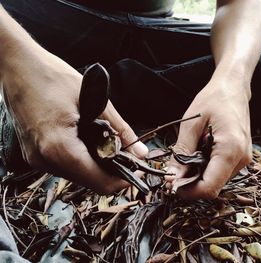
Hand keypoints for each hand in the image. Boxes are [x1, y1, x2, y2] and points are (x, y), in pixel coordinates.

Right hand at [1, 48, 147, 193]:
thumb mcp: (95, 99)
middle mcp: (44, 159)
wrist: (17, 65)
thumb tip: (141, 152)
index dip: (121, 180)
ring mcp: (36, 157)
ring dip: (95, 166)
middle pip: (88, 181)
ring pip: (76, 175)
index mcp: (59, 146)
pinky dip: (81, 159)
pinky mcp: (34, 152)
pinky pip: (63, 165)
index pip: (98, 181)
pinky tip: (88, 142)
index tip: (135, 170)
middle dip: (110, 172)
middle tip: (126, 154)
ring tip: (108, 144)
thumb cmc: (53, 76)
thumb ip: (120, 129)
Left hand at [167, 77, 251, 198]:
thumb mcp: (191, 124)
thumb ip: (181, 152)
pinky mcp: (241, 156)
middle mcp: (241, 158)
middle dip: (192, 185)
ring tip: (187, 160)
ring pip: (218, 181)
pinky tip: (198, 156)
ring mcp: (244, 158)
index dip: (189, 191)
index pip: (210, 187)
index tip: (172, 185)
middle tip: (175, 173)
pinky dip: (207, 170)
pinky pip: (222, 172)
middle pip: (214, 187)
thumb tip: (171, 176)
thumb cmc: (213, 100)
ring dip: (199, 177)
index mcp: (230, 149)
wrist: (233, 88)